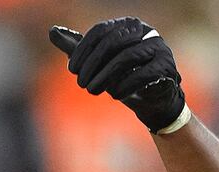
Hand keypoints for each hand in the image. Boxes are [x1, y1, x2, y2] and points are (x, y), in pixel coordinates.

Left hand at [50, 18, 186, 132]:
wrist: (152, 100)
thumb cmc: (123, 77)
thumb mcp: (97, 63)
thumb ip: (77, 47)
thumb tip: (52, 31)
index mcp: (126, 24)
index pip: (101, 30)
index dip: (83, 49)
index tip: (72, 70)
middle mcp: (144, 30)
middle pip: (113, 41)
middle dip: (93, 64)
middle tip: (81, 84)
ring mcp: (158, 46)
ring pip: (127, 57)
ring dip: (105, 77)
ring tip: (93, 91)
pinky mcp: (167, 66)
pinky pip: (143, 73)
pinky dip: (125, 86)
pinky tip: (115, 95)